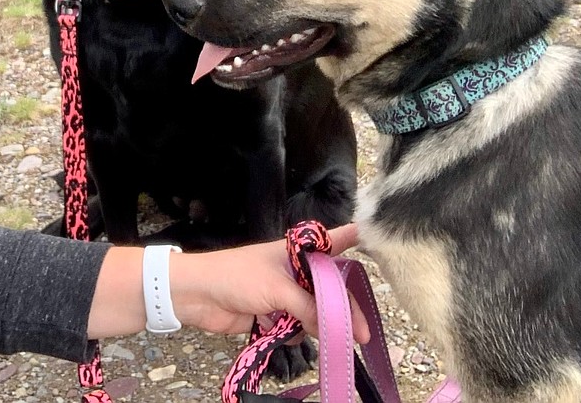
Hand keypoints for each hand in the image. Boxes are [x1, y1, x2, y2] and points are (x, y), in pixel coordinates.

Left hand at [169, 223, 369, 342]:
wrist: (197, 296)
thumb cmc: (235, 277)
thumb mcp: (277, 289)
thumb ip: (308, 308)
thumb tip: (335, 328)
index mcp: (297, 250)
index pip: (334, 239)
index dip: (357, 238)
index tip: (383, 240)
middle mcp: (295, 269)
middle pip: (331, 286)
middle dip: (345, 308)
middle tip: (361, 332)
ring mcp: (285, 291)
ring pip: (316, 309)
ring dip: (322, 325)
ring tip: (337, 343)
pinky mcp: (274, 313)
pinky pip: (298, 325)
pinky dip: (298, 333)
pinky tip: (294, 337)